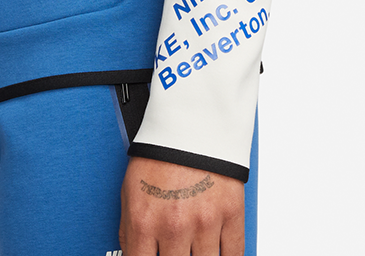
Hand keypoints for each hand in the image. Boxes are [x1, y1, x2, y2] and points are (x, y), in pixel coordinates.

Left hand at [119, 155, 244, 255]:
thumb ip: (130, 231)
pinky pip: (233, 255)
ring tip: (194, 247)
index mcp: (144, 222)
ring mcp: (205, 223)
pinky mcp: (231, 214)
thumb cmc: (159, 155)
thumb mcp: (130, 190)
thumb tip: (134, 255)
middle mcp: (174, 227)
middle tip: (176, 248)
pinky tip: (217, 251)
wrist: (191, 121)